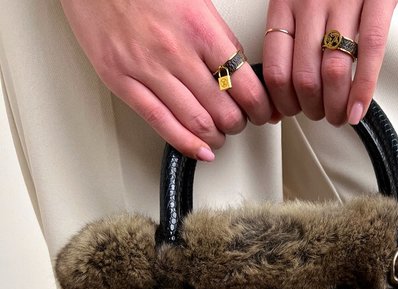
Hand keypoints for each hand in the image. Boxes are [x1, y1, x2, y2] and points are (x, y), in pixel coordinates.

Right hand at [59, 0, 274, 160]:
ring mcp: (146, 68)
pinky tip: (200, 151)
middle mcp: (176, 51)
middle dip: (239, 124)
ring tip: (220, 136)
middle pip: (224, 109)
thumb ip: (217, 38)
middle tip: (240, 123)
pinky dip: (187, 144)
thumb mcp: (194, 0)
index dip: (260, 107)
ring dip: (216, 137)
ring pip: (197, 122)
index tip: (263, 112)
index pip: (245, 85)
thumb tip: (240, 72)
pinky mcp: (120, 81)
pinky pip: (161, 123)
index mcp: (200, 28)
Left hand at [263, 0, 397, 125]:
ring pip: (332, 71)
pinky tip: (358, 109)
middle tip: (318, 116)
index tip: (289, 112)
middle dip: (310, 109)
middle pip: (303, 77)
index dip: (282, 102)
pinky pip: (371, 52)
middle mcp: (311, 2)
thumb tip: (287, 80)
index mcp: (285, 2)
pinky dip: (363, 89)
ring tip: (338, 116)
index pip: (275, 69)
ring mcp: (344, 1)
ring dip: (334, 106)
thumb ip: (291, 30)